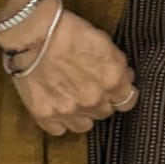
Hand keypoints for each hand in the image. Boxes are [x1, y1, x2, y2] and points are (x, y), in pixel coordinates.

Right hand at [0, 0, 136, 135]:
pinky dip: (60, 122)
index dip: (122, 95)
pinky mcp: (44, 115)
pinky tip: (58, 107)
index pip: (128, 102)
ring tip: (75, 100)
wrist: (36, 36)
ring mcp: (68, 110)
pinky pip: (59, 130)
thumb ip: (119, 65)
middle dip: (102, 102)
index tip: (117, 91)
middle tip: (91, 89)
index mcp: (112, 80)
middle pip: (105, 113)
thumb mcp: (106, 43)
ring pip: (84, 125)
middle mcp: (93, 99)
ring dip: (82, 115)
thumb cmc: (72, 33)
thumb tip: (126, 78)